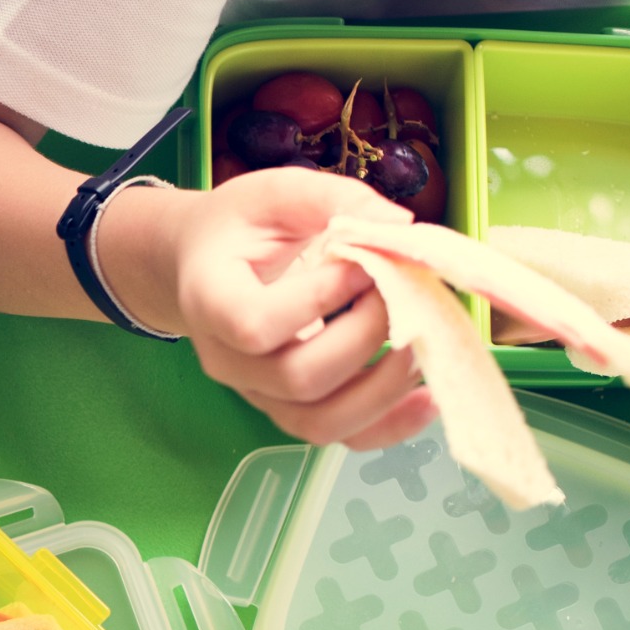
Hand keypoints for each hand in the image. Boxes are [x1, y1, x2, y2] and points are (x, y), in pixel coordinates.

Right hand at [119, 168, 436, 448]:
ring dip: (383, 389)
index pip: (254, 325)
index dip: (318, 301)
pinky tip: (427, 398)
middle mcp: (227, 360)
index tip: (361, 263)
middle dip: (364, 336)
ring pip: (320, 422)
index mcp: (211, 300)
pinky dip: (389, 426)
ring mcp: (258, 392)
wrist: (202, 266)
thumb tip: (401, 225)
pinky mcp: (290, 407)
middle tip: (397, 291)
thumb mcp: (276, 193)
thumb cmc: (239, 227)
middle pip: (297, 379)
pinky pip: (339, 436)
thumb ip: (334, 198)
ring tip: (420, 342)